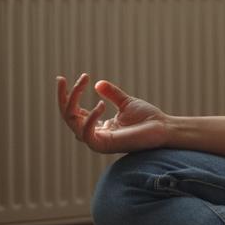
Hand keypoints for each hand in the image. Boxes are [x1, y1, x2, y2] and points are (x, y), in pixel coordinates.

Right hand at [57, 73, 171, 154]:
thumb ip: (112, 94)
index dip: (67, 96)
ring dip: (72, 101)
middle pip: (68, 117)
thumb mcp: (126, 102)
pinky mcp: (104, 145)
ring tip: (82, 82)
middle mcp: (94, 134)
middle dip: (63, 97)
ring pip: (72, 123)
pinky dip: (90, 118)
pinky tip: (100, 104)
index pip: (74, 112)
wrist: (163, 128)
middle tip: (61, 79)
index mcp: (98, 126)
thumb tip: (97, 83)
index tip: (62, 79)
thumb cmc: (147, 118)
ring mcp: (97, 141)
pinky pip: (87, 133)